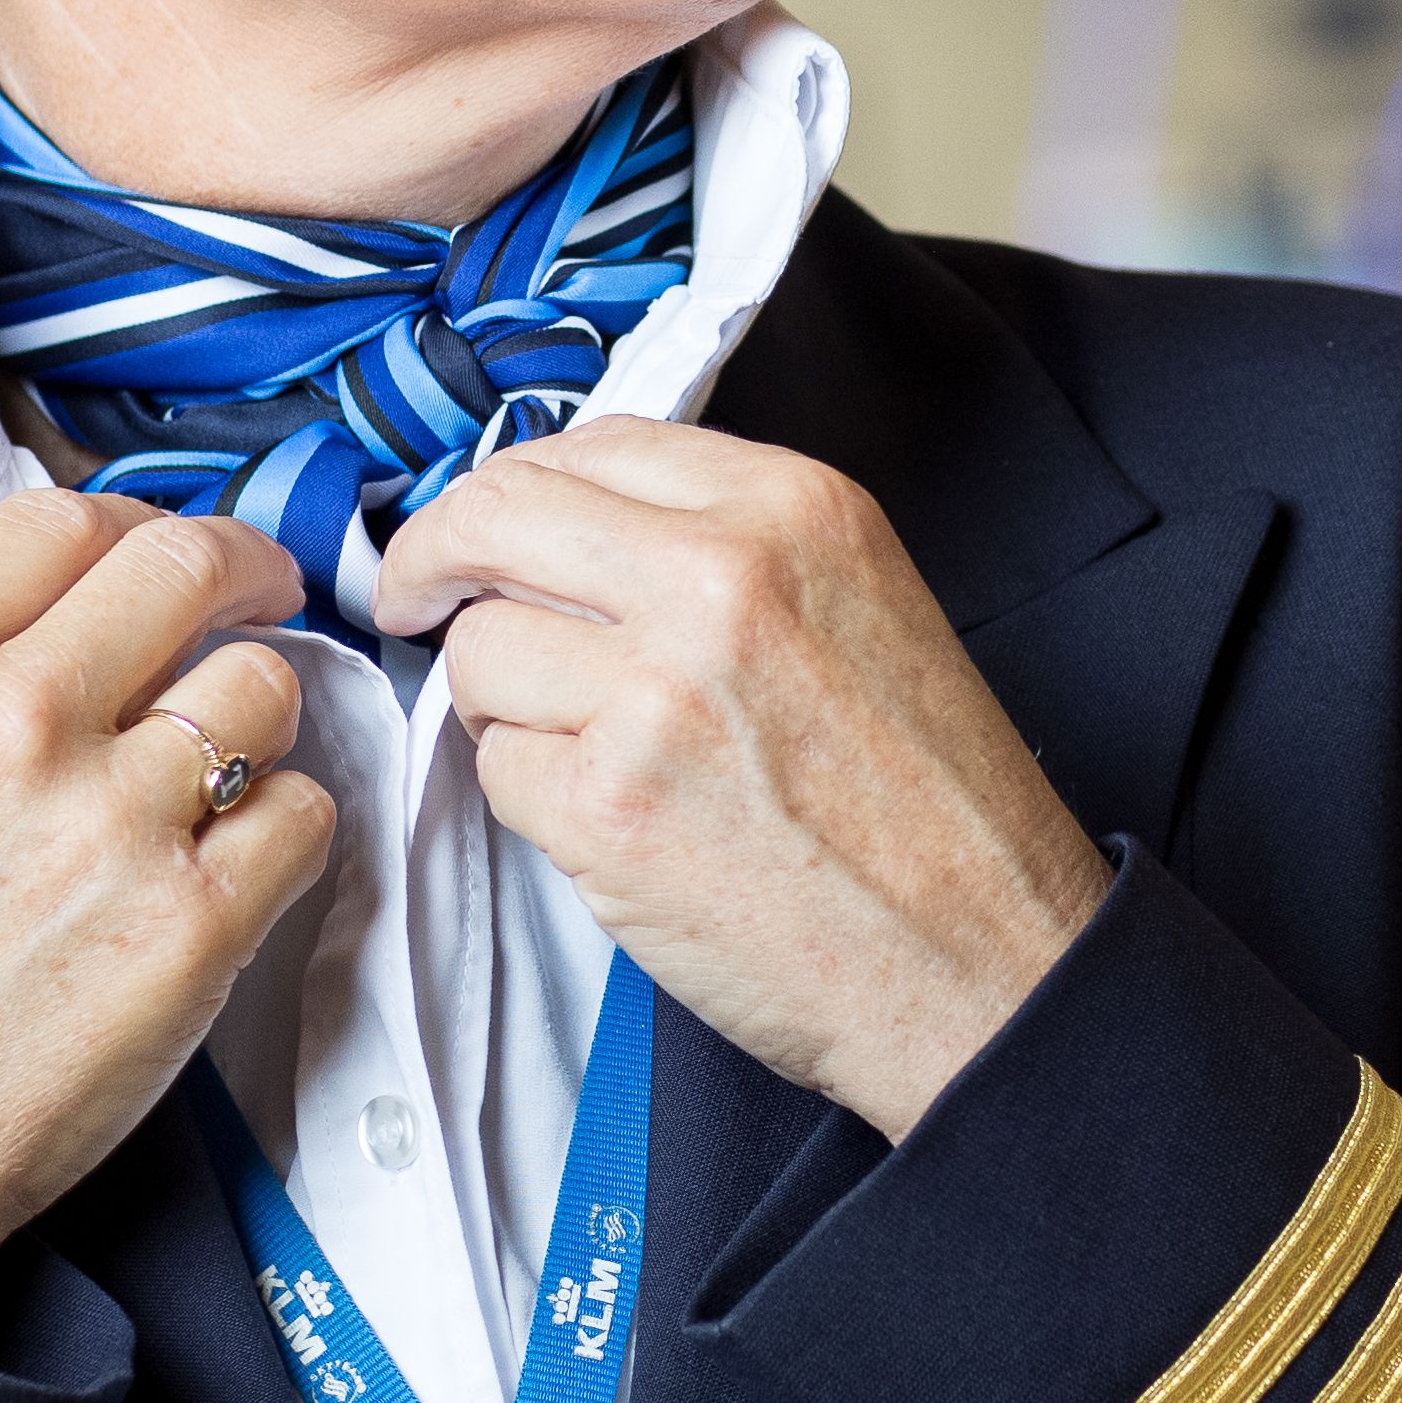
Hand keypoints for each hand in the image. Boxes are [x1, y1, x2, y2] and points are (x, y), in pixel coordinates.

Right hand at [0, 493, 338, 1327]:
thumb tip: (98, 591)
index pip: (64, 517)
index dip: (141, 522)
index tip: (172, 553)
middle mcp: (9, 718)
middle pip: (185, 566)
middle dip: (242, 571)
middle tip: (261, 596)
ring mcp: (111, 818)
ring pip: (263, 684)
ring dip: (255, 716)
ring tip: (214, 769)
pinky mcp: (194, 920)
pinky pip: (303, 810)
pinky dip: (282, 827)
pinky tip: (227, 861)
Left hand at [372, 419, 1111, 1137]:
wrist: (983, 956)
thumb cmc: (931, 802)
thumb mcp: (859, 601)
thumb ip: (725, 543)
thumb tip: (567, 528)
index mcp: (790, 509)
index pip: (587, 446)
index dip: (508, 489)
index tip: (480, 529)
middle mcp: (718, 579)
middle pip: (495, 518)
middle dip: (433, 559)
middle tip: (418, 598)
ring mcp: (656, 693)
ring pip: (480, 652)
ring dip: (503, 704)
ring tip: (594, 751)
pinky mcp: (608, 807)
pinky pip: (496, 769)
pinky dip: (535, 800)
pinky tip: (621, 824)